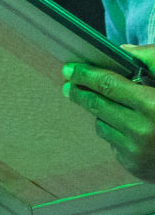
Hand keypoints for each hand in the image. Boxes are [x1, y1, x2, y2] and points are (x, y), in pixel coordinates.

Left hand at [63, 45, 154, 181]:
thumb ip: (153, 60)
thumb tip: (125, 50)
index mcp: (154, 106)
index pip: (109, 85)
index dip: (87, 75)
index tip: (70, 69)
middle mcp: (142, 130)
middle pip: (97, 105)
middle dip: (80, 92)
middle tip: (69, 84)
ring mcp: (136, 150)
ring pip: (101, 124)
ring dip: (103, 114)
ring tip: (114, 107)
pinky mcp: (133, 165)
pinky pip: (112, 142)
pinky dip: (117, 133)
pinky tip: (131, 130)